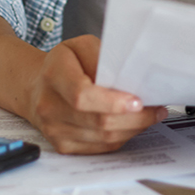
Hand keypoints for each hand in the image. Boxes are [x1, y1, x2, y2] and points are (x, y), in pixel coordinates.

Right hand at [22, 35, 165, 153]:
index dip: (112, 102)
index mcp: (54, 75)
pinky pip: (101, 147)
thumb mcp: (82, 46)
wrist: (39, 87)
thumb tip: (127, 77)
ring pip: (104, 138)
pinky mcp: (63, 146)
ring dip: (133, 128)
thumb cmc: (66, 65)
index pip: (81, 96)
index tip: (137, 101)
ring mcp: (54, 130)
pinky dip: (122, 137)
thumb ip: (102, 57)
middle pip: (98, 121)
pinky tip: (132, 124)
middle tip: (155, 108)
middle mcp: (49, 106)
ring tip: (149, 115)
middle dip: (134, 118)